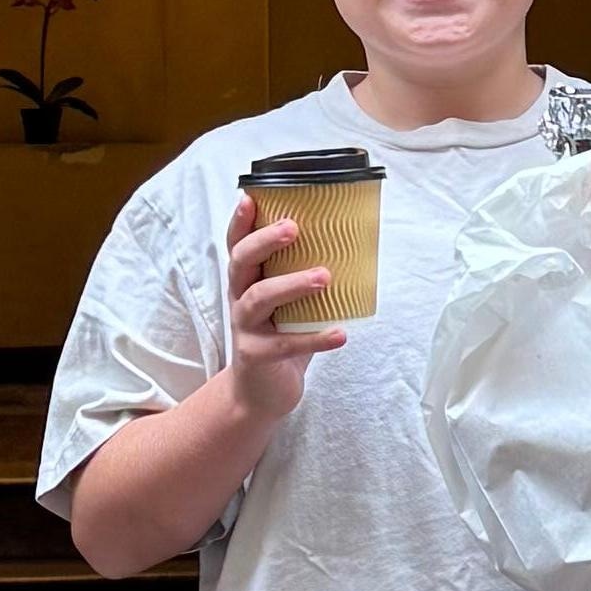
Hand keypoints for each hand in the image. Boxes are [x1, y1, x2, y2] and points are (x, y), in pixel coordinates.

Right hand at [224, 198, 351, 425]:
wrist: (260, 394)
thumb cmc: (280, 336)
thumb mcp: (287, 303)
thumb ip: (303, 274)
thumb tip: (352, 241)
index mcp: (246, 281)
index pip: (238, 245)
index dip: (241, 222)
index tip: (250, 197)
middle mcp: (239, 299)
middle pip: (242, 263)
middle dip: (265, 241)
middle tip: (294, 228)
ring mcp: (245, 329)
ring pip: (259, 299)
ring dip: (292, 284)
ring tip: (324, 276)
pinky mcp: (256, 357)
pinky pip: (285, 345)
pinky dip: (316, 338)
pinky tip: (341, 334)